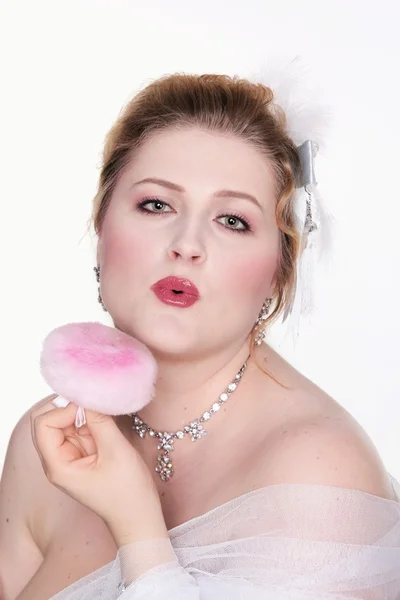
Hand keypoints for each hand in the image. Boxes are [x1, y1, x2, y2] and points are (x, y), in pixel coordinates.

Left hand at [31, 399, 167, 545]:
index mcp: (58, 466)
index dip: (63, 410)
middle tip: (95, 407)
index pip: (43, 424)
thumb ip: (100, 421)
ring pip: (65, 422)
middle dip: (69, 408)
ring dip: (83, 414)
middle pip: (48, 421)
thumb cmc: (127, 493)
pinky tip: (107, 424)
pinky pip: (79, 428)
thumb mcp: (116, 451)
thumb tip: (90, 395)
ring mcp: (70, 457)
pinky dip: (91, 420)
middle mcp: (58, 461)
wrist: (139, 517)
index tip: (89, 408)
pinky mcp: (84, 455)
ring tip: (105, 417)